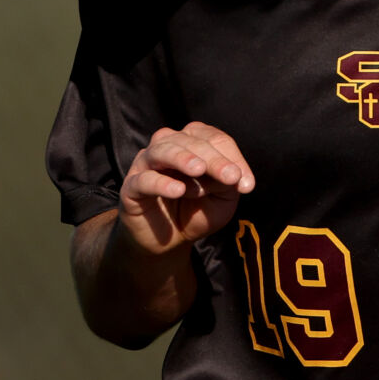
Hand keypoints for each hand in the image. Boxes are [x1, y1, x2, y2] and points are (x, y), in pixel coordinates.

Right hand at [118, 123, 255, 255]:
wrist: (169, 240)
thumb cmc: (198, 211)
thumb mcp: (222, 199)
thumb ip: (228, 184)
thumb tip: (233, 175)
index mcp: (193, 143)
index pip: (214, 139)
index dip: (232, 157)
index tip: (247, 185)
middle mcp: (168, 146)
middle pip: (191, 142)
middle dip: (214, 159)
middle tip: (231, 177)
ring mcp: (146, 164)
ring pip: (162, 150)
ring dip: (183, 159)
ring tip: (199, 170)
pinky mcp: (131, 187)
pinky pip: (144, 179)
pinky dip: (161, 183)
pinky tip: (178, 190)